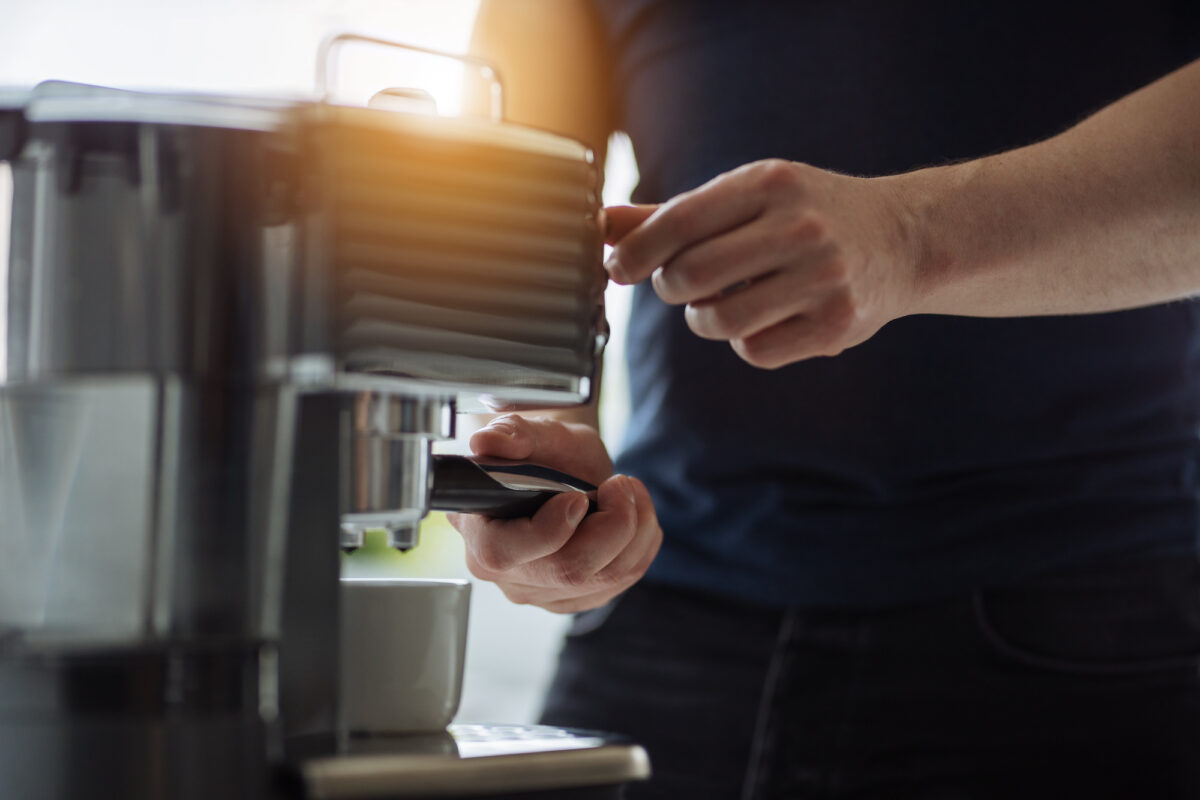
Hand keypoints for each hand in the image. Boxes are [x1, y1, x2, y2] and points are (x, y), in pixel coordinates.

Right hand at [446, 414, 661, 612]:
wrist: (566, 471)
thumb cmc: (545, 453)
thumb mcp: (533, 431)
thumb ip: (510, 432)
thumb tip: (486, 442)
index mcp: (478, 531)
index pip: (503, 552)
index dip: (549, 528)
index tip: (578, 496)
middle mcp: (506, 573)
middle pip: (568, 571)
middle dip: (612, 524)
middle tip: (620, 484)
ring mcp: (541, 592)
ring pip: (605, 578)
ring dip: (635, 529)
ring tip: (629, 490)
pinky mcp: (575, 598)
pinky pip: (622, 582)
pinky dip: (641, 544)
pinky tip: (634, 515)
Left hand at [604, 159, 920, 367]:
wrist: (903, 237)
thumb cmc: (806, 213)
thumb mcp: (749, 195)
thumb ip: (676, 213)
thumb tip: (603, 224)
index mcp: (770, 183)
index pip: (680, 221)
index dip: (636, 251)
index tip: (616, 267)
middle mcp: (800, 226)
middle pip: (692, 276)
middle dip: (671, 287)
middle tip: (680, 284)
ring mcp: (823, 277)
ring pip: (721, 320)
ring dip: (704, 320)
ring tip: (718, 305)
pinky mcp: (836, 324)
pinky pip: (755, 350)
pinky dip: (744, 342)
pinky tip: (763, 320)